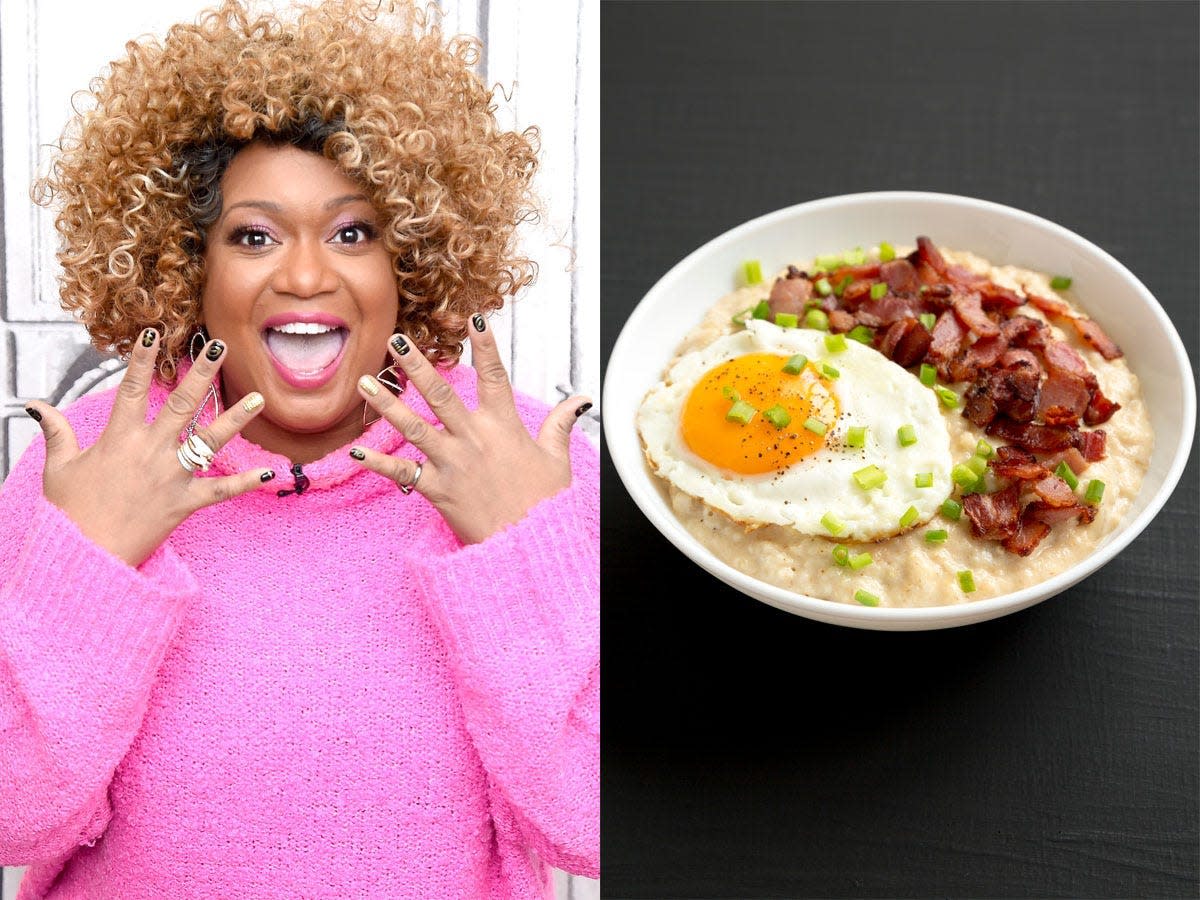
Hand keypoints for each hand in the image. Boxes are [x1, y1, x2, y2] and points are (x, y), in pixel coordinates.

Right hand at [25, 328, 273, 567]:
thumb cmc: (69, 513)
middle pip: (180, 404)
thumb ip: (56, 433)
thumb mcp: (58, 469)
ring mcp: (171, 477)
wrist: (85, 557)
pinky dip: (245, 482)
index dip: (142, 359)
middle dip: (202, 373)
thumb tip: (34, 405)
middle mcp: (149, 451)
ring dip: (235, 418)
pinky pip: (221, 491)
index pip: (131, 389)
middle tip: (221, 347)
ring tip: (258, 397)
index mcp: (118, 439)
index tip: (155, 332)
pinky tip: (270, 471)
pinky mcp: (185, 504)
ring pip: (209, 441)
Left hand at [352, 314, 589, 544]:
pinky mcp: (438, 491)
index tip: (474, 316)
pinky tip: (356, 453)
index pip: (494, 376)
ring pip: (414, 427)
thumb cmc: (544, 504)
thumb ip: (560, 424)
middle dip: (416, 365)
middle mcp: (475, 439)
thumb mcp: (557, 460)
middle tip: (395, 339)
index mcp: (505, 427)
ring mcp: (453, 464)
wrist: (529, 548)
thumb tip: (580, 400)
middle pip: (441, 394)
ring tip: (365, 382)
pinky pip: (403, 474)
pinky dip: (379, 465)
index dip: (485, 345)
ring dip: (388, 404)